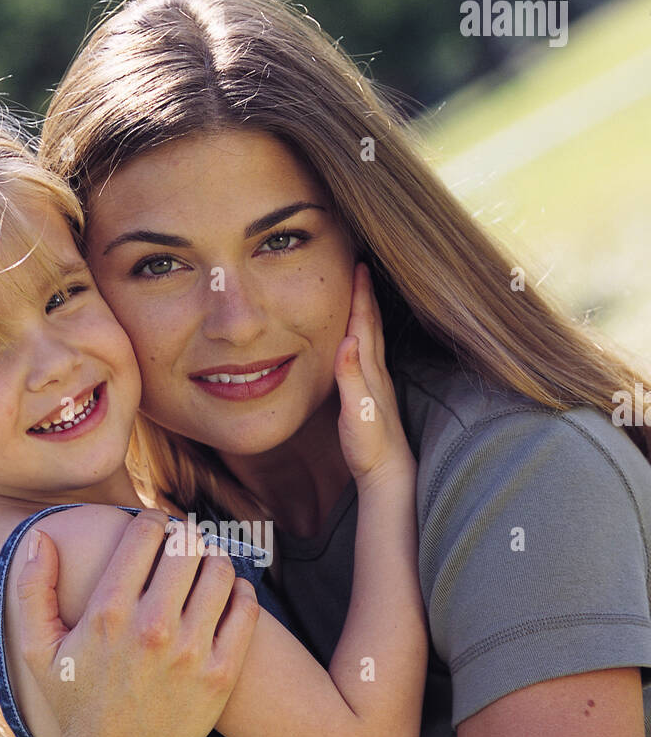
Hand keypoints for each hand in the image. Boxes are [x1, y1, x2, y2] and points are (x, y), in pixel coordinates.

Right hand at [15, 510, 259, 736]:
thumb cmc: (77, 702)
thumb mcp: (39, 650)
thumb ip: (32, 590)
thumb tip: (39, 536)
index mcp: (108, 614)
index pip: (146, 533)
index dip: (152, 520)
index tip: (153, 526)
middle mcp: (152, 629)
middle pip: (187, 545)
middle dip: (185, 535)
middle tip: (181, 543)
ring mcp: (192, 652)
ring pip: (220, 570)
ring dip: (213, 559)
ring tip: (203, 567)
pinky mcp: (222, 674)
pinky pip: (245, 608)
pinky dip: (240, 591)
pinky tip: (227, 593)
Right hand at [335, 263, 414, 482]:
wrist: (388, 471)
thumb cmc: (369, 445)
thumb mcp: (355, 410)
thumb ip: (351, 376)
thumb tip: (348, 341)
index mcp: (370, 371)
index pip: (364, 324)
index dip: (361, 295)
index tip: (359, 265)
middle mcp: (377, 372)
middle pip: (372, 325)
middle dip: (365, 294)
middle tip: (361, 267)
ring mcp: (378, 383)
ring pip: (373, 338)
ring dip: (368, 313)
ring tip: (363, 293)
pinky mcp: (374, 395)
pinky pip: (370, 355)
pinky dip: (366, 337)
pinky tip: (363, 340)